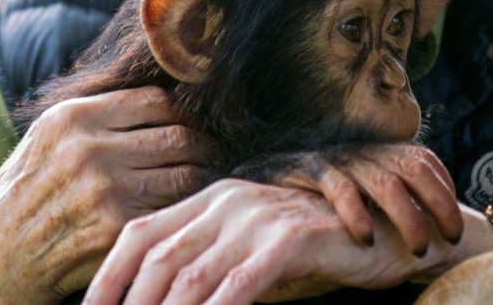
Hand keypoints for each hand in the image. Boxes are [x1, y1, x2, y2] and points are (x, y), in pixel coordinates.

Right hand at [0, 86, 210, 304]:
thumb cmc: (25, 197)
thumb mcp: (45, 141)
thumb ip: (93, 117)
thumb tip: (156, 98)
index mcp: (71, 118)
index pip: (154, 100)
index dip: (179, 113)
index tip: (186, 125)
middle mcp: (88, 149)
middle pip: (177, 135)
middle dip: (200, 146)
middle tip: (209, 155)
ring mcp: (105, 190)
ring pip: (185, 173)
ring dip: (199, 178)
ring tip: (201, 181)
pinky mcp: (118, 228)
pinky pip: (173, 209)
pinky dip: (185, 210)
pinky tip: (185, 211)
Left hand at [82, 179, 449, 304]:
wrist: (386, 231)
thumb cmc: (312, 251)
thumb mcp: (249, 253)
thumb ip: (208, 269)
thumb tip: (159, 302)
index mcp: (209, 198)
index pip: (139, 233)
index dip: (107, 278)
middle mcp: (227, 199)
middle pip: (158, 257)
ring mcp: (259, 215)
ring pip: (193, 275)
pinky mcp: (292, 236)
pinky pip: (241, 282)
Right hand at [260, 144, 463, 253]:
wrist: (256, 183)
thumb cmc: (314, 198)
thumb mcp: (357, 193)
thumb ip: (388, 203)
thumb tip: (431, 232)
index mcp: (377, 154)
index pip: (424, 160)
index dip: (446, 189)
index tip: (455, 225)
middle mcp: (361, 153)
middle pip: (413, 168)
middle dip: (438, 204)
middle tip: (450, 240)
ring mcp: (336, 161)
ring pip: (385, 182)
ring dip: (408, 217)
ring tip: (418, 250)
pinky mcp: (307, 171)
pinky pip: (339, 189)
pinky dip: (357, 215)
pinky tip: (366, 239)